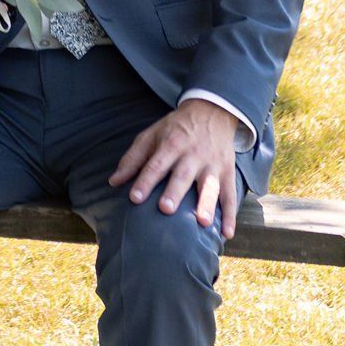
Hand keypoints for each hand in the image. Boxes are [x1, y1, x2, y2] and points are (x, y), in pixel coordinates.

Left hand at [109, 98, 240, 237]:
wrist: (212, 112)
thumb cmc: (176, 128)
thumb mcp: (152, 134)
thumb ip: (133, 158)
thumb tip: (113, 182)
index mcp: (172, 143)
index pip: (156, 164)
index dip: (145, 180)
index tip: (134, 198)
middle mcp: (193, 154)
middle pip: (183, 175)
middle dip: (175, 192)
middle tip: (165, 209)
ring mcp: (213, 165)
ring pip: (210, 186)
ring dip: (207, 204)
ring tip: (202, 223)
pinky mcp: (227, 173)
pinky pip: (231, 196)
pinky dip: (231, 215)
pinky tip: (227, 234)